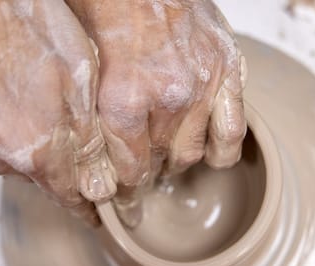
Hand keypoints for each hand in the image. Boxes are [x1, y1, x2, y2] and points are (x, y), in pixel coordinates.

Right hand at [0, 0, 116, 223]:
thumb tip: (98, 185)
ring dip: (35, 142)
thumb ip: (89, 143)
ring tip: (40, 99)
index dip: (86, 206)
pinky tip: (17, 98)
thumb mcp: (79, 80)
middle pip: (44, 176)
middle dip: (62, 160)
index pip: (69, 196)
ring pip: (19, 159)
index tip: (96, 214)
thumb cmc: (24, 23)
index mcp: (35, 149)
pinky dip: (11, 130)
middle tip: (70, 123)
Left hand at [67, 0, 246, 225]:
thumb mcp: (82, 66)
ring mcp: (203, 86)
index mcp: (124, 100)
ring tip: (168, 159)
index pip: (128, 171)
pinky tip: (210, 154)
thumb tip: (93, 157)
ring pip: (192, 154)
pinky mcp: (228, 72)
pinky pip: (232, 131)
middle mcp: (167, 99)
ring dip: (178, 163)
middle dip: (146, 175)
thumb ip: (93, 115)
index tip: (121, 197)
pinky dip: (221, 151)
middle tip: (140, 174)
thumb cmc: (105, 8)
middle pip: (158, 163)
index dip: (123, 189)